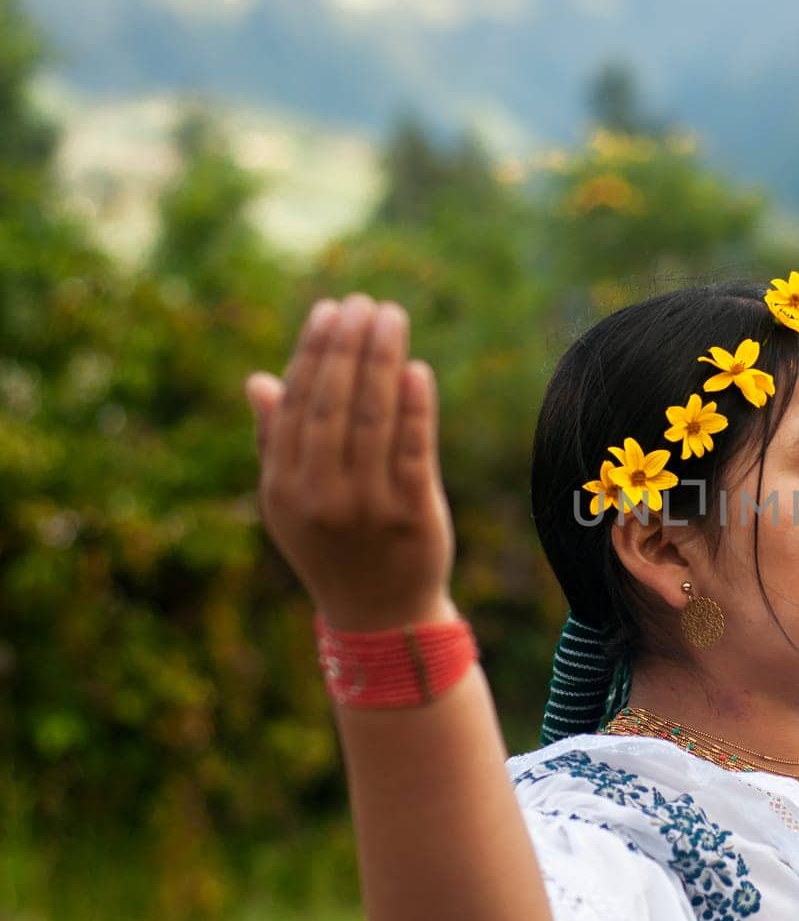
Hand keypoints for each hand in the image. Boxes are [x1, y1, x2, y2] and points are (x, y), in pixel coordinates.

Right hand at [245, 294, 457, 631]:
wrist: (380, 616)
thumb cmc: (334, 546)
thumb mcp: (291, 503)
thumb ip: (277, 443)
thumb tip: (259, 380)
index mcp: (284, 486)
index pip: (297, 404)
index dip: (313, 352)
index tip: (330, 310)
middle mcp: (320, 495)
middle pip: (333, 404)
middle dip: (348, 347)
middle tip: (364, 304)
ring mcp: (367, 505)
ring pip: (373, 419)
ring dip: (382, 360)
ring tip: (392, 317)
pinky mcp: (412, 514)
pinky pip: (414, 450)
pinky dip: (415, 407)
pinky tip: (417, 370)